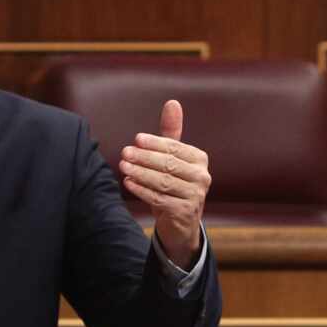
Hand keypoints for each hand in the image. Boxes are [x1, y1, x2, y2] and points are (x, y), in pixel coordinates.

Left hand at [118, 99, 209, 269]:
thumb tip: (172, 103)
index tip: (136, 139)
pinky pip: (159, 199)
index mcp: (200, 159)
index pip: (175, 148)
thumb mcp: (173, 159)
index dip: (155, 143)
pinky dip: (142, 190)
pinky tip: (128, 182)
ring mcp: (195, 196)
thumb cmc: (175, 185)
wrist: (181, 223)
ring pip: (163, 181)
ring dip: (140, 173)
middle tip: (125, 152)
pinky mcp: (185, 212)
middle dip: (145, 158)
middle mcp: (202, 177)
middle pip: (169, 164)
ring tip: (123, 166)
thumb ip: (171, 133)